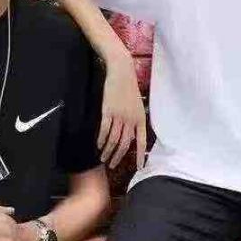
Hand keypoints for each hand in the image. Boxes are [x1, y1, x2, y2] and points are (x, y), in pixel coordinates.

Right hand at [99, 54, 146, 169]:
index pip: (141, 141)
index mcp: (140, 118)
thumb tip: (131, 137)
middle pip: (125, 143)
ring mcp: (120, 115)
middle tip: (112, 165)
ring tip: (103, 158)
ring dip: (108, 150)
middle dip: (118, 156)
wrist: (121, 72)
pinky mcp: (108, 111)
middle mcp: (131, 119)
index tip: (139, 167)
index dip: (140, 155)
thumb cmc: (128, 88)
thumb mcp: (136, 105)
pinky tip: (98, 145)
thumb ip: (134, 121)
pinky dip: (101, 139)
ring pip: (114, 139)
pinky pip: (105, 130)